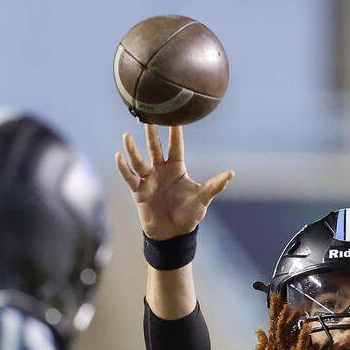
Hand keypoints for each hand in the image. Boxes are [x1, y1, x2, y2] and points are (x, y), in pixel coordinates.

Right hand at [115, 124, 233, 239]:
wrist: (172, 234)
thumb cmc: (189, 215)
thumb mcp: (202, 199)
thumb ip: (214, 186)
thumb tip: (230, 174)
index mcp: (177, 168)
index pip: (175, 146)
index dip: (175, 132)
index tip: (175, 115)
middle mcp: (161, 170)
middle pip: (155, 148)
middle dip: (152, 134)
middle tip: (148, 116)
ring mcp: (149, 179)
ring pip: (139, 161)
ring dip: (133, 149)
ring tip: (127, 136)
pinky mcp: (138, 191)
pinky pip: (129, 177)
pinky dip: (123, 168)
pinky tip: (118, 156)